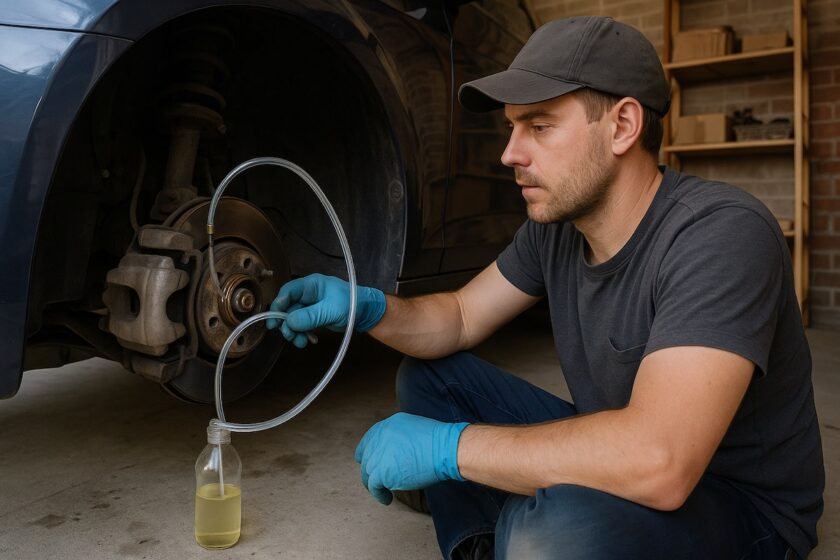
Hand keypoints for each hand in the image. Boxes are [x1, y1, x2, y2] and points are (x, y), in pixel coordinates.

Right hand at [267, 273, 385, 347]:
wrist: (367, 314)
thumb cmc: (352, 304)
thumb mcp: (330, 310)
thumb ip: (309, 316)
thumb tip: (288, 322)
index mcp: (311, 285)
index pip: (288, 292)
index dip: (278, 305)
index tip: (274, 320)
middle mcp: (308, 294)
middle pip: (288, 307)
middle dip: (287, 323)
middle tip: (289, 336)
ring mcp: (311, 306)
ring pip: (294, 319)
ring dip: (294, 331)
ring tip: (300, 342)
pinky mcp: (314, 317)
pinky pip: (302, 325)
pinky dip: (303, 334)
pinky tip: (310, 340)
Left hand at [354, 412, 468, 504]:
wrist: (445, 449)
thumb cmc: (437, 442)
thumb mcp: (412, 429)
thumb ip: (398, 438)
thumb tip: (393, 453)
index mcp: (387, 425)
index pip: (368, 441)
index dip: (368, 455)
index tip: (371, 464)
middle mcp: (379, 437)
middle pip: (366, 458)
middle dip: (372, 471)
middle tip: (380, 481)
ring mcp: (379, 454)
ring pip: (368, 473)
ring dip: (375, 484)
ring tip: (385, 492)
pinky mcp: (382, 471)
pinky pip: (373, 486)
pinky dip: (379, 495)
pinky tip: (387, 499)